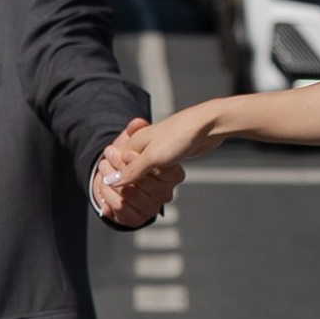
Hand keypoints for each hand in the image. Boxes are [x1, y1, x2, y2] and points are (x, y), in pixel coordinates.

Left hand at [91, 119, 181, 225]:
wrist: (122, 183)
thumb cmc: (134, 159)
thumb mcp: (136, 141)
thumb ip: (137, 130)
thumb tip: (136, 123)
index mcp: (173, 174)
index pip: (156, 168)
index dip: (138, 161)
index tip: (124, 153)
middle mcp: (166, 193)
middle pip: (141, 181)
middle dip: (120, 167)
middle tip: (107, 156)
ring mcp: (153, 207)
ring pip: (130, 193)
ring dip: (111, 180)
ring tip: (103, 168)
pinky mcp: (139, 218)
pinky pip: (122, 208)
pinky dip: (109, 197)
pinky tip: (103, 186)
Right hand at [99, 100, 228, 207]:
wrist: (208, 125)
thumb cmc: (179, 136)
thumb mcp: (152, 157)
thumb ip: (131, 170)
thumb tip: (112, 181)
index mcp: (134, 142)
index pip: (115, 164)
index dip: (115, 179)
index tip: (117, 193)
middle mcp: (143, 145)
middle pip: (128, 168)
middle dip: (130, 182)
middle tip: (135, 193)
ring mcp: (157, 149)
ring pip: (144, 171)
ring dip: (145, 181)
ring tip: (150, 190)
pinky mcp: (170, 154)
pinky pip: (157, 170)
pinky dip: (157, 178)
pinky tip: (161, 185)